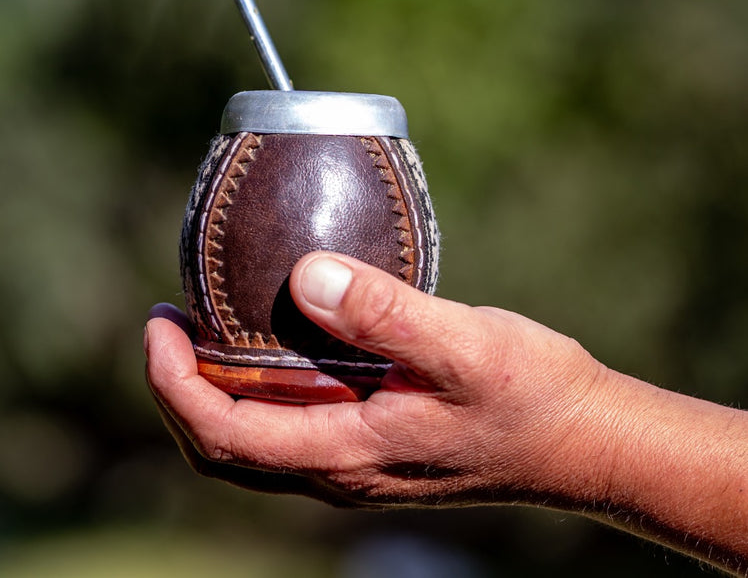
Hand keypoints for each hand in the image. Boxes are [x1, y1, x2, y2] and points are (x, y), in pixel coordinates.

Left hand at [145, 252, 617, 507]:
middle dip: (175, 390)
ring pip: (247, 445)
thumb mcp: (465, 345)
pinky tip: (265, 339)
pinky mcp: (366, 447)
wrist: (588, 444)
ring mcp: (349, 465)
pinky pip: (281, 432)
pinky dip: (249, 394)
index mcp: (344, 454)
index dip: (172, 383)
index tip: (159, 322)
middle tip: (166, 319)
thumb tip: (305, 276)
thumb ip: (385, 314)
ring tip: (199, 325)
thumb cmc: (534, 396)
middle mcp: (335, 471)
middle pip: (219, 449)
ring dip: (208, 393)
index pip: (222, 433)